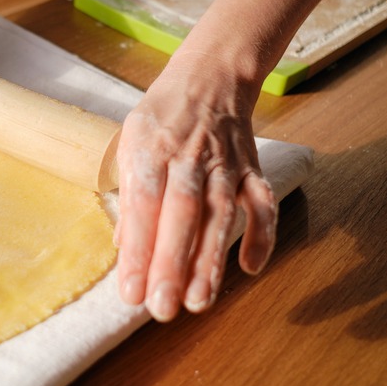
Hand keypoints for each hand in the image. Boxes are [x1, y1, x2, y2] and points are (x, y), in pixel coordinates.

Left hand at [114, 58, 276, 321]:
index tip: (130, 292)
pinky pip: (263, 201)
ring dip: (211, 260)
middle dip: (172, 264)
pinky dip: (262, 233)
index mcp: (151, 150)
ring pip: (221, 214)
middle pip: (182, 215)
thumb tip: (123, 245)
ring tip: (199, 302)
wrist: (209, 76)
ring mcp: (225, 162)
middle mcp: (189, 157)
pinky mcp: (252, 167)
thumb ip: (129, 194)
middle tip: (162, 309)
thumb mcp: (130, 145)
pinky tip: (251, 268)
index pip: (142, 206)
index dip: (136, 250)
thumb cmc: (161, 117)